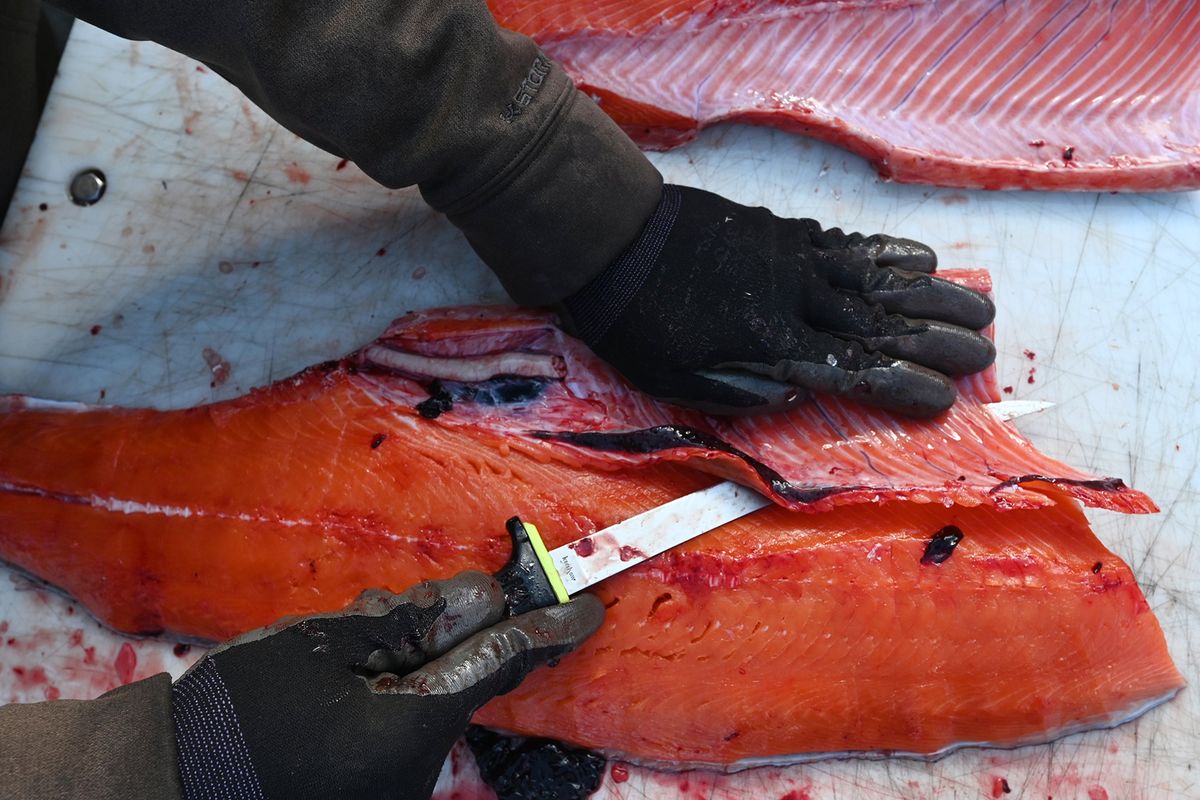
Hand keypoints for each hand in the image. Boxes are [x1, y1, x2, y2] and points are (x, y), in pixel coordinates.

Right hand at [170, 573, 603, 799]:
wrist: (171, 779)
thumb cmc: (237, 709)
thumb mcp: (322, 643)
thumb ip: (409, 620)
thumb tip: (478, 599)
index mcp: (410, 726)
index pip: (495, 663)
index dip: (544, 629)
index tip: (586, 609)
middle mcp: (416, 764)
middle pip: (460, 676)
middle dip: (451, 630)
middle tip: (426, 596)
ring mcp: (396, 780)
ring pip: (430, 693)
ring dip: (411, 652)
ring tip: (361, 624)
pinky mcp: (375, 782)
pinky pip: (404, 718)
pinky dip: (391, 682)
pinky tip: (354, 658)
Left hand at [560, 185, 995, 417]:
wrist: (610, 241)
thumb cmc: (635, 323)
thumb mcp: (672, 379)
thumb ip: (736, 392)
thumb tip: (794, 396)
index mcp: (769, 344)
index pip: (852, 371)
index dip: (902, 387)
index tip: (944, 403)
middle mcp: (795, 300)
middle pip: (880, 324)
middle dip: (938, 342)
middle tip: (986, 356)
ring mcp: (794, 260)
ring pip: (878, 281)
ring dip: (934, 296)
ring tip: (982, 308)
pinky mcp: (784, 232)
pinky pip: (849, 244)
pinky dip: (890, 252)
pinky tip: (924, 259)